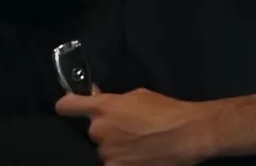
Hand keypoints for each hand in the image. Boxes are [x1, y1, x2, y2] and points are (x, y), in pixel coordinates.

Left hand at [55, 88, 210, 165]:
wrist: (189, 134)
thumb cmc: (168, 110)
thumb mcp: (140, 96)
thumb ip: (115, 100)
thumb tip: (98, 98)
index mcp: (104, 108)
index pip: (67, 107)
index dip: (67, 106)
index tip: (71, 107)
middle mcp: (99, 131)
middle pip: (91, 131)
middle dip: (105, 131)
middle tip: (126, 130)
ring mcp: (107, 154)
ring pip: (103, 151)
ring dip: (114, 148)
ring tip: (137, 146)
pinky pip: (112, 165)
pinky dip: (123, 162)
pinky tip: (139, 157)